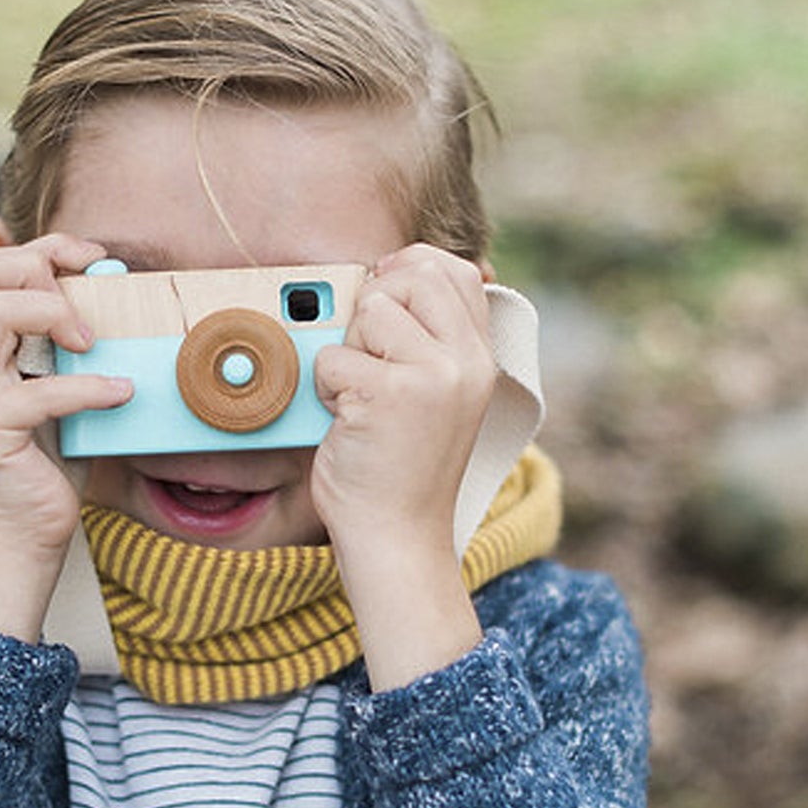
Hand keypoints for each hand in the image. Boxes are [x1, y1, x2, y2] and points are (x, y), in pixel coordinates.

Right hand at [0, 232, 132, 638]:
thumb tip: (112, 296)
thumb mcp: (56, 391)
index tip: (93, 261)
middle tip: (85, 312)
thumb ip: (66, 347)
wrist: (19, 539)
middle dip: (39, 269)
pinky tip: (121, 395)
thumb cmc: (44, 463)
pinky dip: (90, 388)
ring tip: (93, 348)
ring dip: (55, 315)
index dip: (39, 248)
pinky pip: (40, 391)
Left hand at [311, 245, 495, 688]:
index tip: (383, 298)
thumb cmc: (402, 467)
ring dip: (348, 353)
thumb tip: (390, 270)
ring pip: (370, 311)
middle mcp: (466, 362)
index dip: (411, 270)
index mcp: (480, 359)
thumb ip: (428, 338)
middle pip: (412, 276)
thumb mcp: (435, 393)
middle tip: (370, 362)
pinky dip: (326, 391)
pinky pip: (334, 359)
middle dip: (375, 308)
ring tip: (360, 400)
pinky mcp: (390, 394)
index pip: (457, 271)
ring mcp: (433, 376)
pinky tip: (347, 424)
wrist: (398, 537)